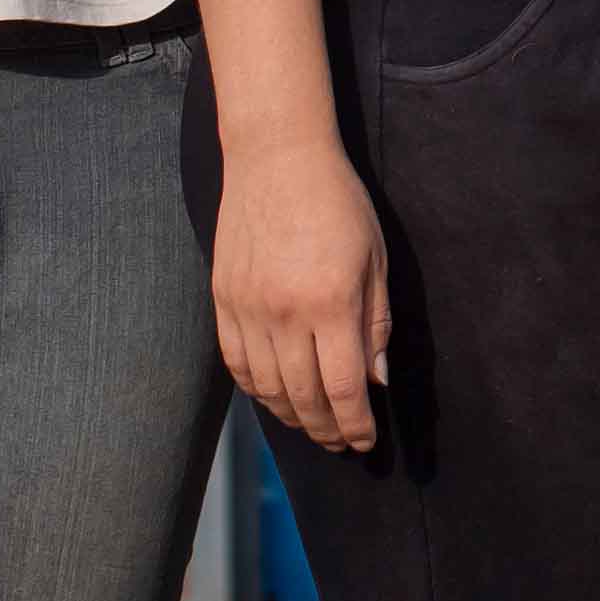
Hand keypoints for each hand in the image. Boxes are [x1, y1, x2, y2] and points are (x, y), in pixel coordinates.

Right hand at [213, 143, 391, 453]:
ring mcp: (248, 309)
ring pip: (267, 388)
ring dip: (292, 416)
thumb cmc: (337, 202)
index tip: (366, 442)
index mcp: (331, 303)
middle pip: (305, 397)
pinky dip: (256, 390)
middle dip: (327, 429)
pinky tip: (274, 398)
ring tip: (312, 425)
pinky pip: (236, 363)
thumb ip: (376, 323)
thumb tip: (376, 380)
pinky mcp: (223, 300)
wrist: (276, 157)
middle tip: (342, 442)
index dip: (356, 425)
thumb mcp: (374, 258)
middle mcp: (285, 314)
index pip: (345, 389)